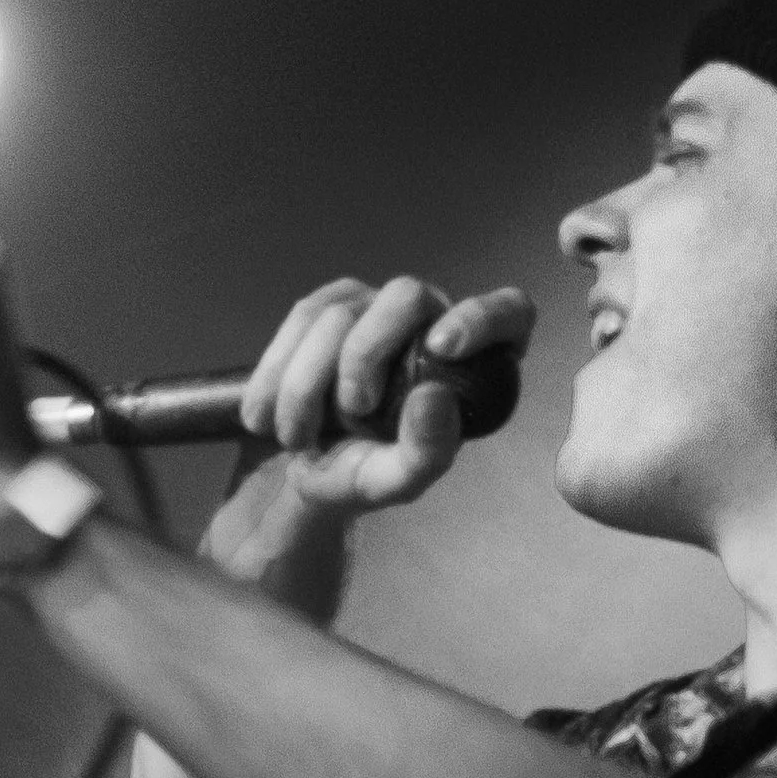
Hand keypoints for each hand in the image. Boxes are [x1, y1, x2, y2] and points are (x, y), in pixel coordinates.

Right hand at [234, 274, 532, 516]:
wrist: (295, 473)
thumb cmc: (360, 477)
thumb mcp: (395, 482)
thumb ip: (427, 451)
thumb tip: (436, 397)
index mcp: (472, 366)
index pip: (510, 312)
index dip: (482, 317)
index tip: (443, 346)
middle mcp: (431, 324)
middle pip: (408, 296)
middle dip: (366, 353)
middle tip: (351, 411)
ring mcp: (378, 309)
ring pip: (341, 311)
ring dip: (307, 381)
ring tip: (294, 436)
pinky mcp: (330, 307)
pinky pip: (302, 318)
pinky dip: (277, 371)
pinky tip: (266, 416)